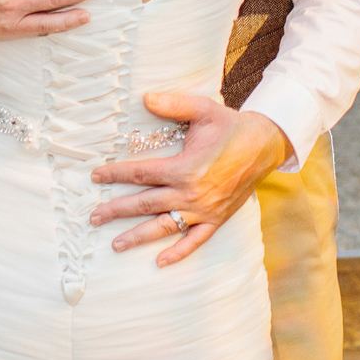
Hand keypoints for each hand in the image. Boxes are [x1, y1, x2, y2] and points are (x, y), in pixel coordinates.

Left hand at [87, 99, 289, 267]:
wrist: (265, 144)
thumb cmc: (231, 126)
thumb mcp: (203, 110)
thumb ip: (172, 105)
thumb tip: (144, 98)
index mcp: (184, 168)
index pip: (140, 173)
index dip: (115, 174)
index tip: (96, 176)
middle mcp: (190, 193)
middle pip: (144, 204)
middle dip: (116, 210)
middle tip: (94, 217)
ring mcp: (203, 209)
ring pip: (163, 227)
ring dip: (137, 236)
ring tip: (115, 244)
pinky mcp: (216, 218)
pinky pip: (195, 240)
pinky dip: (178, 252)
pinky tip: (160, 261)